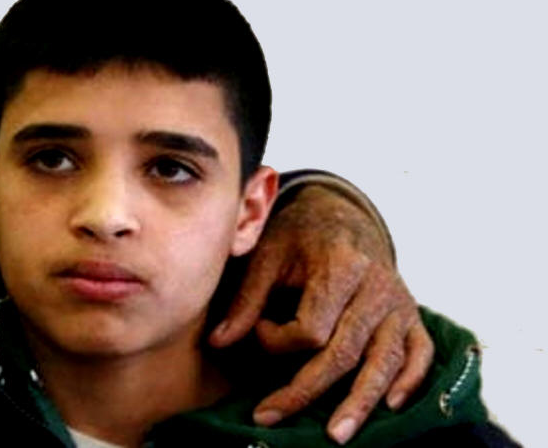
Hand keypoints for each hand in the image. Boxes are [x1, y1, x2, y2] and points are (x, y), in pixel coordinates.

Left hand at [208, 184, 433, 444]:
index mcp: (340, 267)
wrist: (341, 213)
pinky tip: (392, 406)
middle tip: (270, 418)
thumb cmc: (300, 235)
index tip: (257, 332)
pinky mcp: (412, 314)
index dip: (276, 341)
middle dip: (306, 390)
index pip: (310, 328)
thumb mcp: (267, 255)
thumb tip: (219, 343)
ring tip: (337, 436)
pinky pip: (420, 352)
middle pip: (344, 352)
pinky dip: (410, 380)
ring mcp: (398, 303)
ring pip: (385, 361)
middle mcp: (376, 287)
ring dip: (360, 402)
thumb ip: (246, 299)